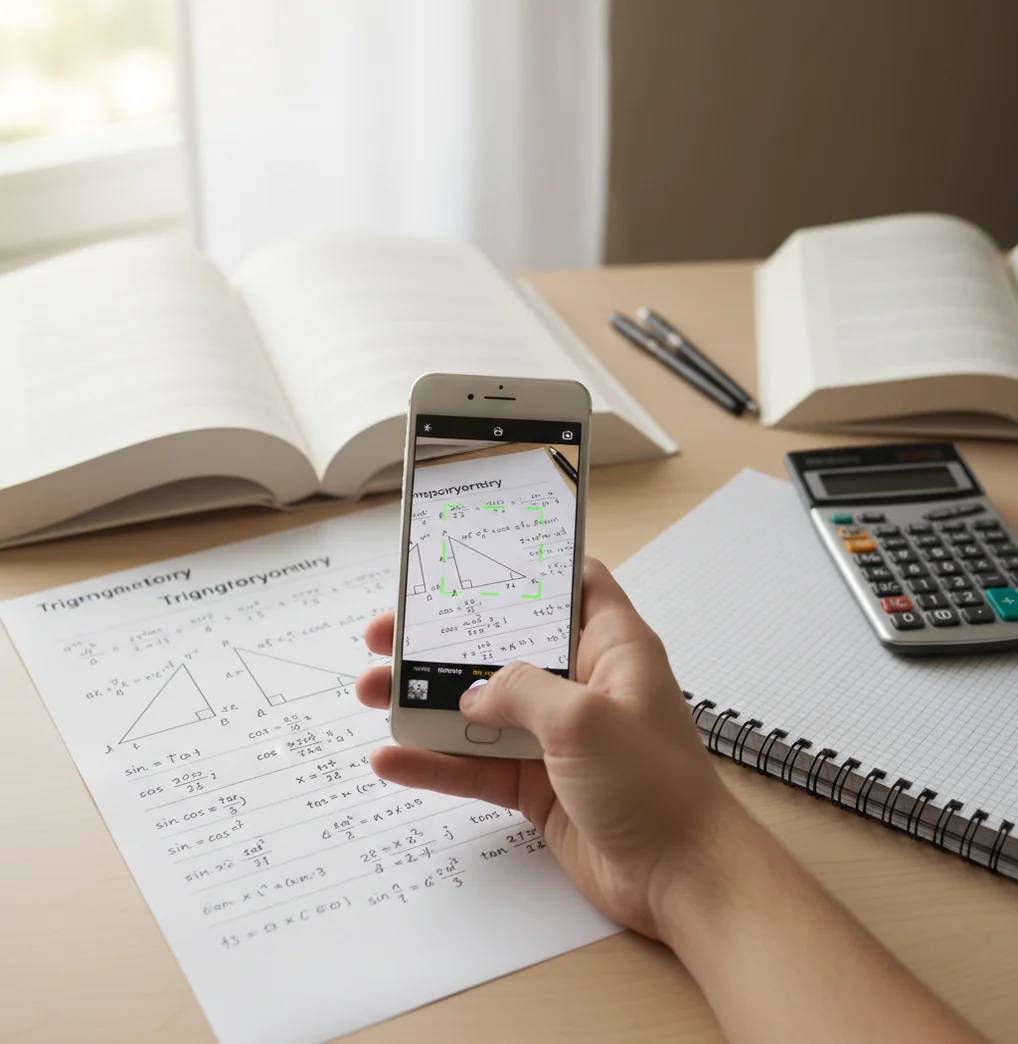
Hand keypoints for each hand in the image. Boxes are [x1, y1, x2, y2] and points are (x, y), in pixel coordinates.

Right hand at [355, 558, 735, 939]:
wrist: (679, 878)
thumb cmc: (657, 786)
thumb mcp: (585, 718)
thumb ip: (521, 690)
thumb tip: (473, 692)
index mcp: (610, 647)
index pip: (571, 584)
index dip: (525, 568)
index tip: (471, 563)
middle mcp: (581, 684)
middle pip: (502, 647)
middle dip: (444, 640)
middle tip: (389, 634)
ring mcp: (555, 736)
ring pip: (479, 706)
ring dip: (425, 700)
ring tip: (371, 691)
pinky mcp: (537, 783)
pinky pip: (476, 763)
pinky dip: (436, 761)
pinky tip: (394, 757)